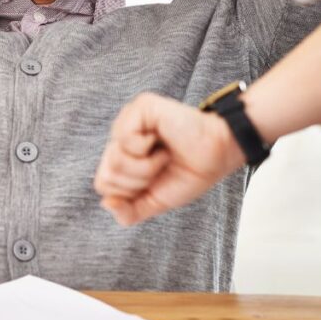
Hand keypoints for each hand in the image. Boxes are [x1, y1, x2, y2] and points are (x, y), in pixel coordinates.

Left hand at [93, 92, 244, 226]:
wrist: (217, 157)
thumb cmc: (189, 173)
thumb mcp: (155, 202)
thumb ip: (129, 212)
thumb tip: (106, 203)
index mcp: (121, 156)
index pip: (103, 184)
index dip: (130, 193)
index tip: (154, 181)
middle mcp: (120, 136)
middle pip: (106, 175)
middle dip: (139, 181)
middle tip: (161, 167)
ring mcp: (128, 120)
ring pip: (114, 160)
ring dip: (146, 166)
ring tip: (163, 155)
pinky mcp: (140, 107)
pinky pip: (125, 138)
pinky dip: (146, 149)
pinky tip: (161, 140)